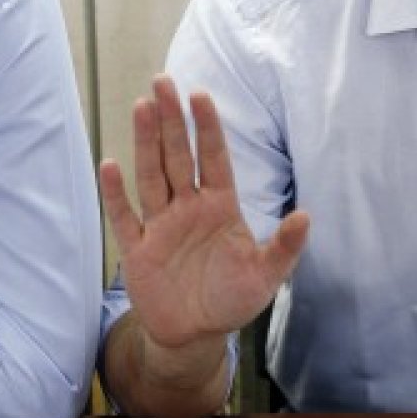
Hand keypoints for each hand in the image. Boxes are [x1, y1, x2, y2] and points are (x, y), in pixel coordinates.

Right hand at [99, 75, 309, 349]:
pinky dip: (116, 194)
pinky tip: (110, 165)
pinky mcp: (138, 250)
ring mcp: (161, 226)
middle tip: (163, 82)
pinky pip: (125, 217)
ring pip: (152, 176)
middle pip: (177, 156)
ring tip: (142, 106)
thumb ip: (284, 247)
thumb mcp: (266, 277)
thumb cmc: (231, 300)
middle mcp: (188, 209)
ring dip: (146, 142)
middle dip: (172, 120)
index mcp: (219, 208)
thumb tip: (306, 216)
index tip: (201, 95)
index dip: (208, 128)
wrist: (195, 336)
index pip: (214, 159)